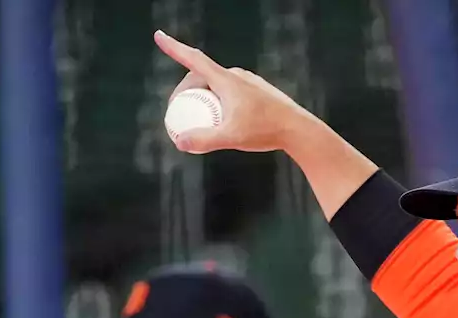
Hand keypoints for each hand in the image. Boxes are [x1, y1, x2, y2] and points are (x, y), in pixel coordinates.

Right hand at [153, 30, 312, 154]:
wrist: (298, 129)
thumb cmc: (265, 131)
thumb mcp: (231, 138)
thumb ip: (204, 140)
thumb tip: (179, 142)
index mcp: (226, 80)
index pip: (193, 59)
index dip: (174, 48)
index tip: (159, 36)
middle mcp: (236, 75)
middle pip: (200, 77)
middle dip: (184, 93)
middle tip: (176, 116)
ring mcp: (248, 82)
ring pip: (215, 85)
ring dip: (202, 98)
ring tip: (198, 121)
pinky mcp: (256, 90)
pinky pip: (229, 91)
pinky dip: (217, 102)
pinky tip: (220, 120)